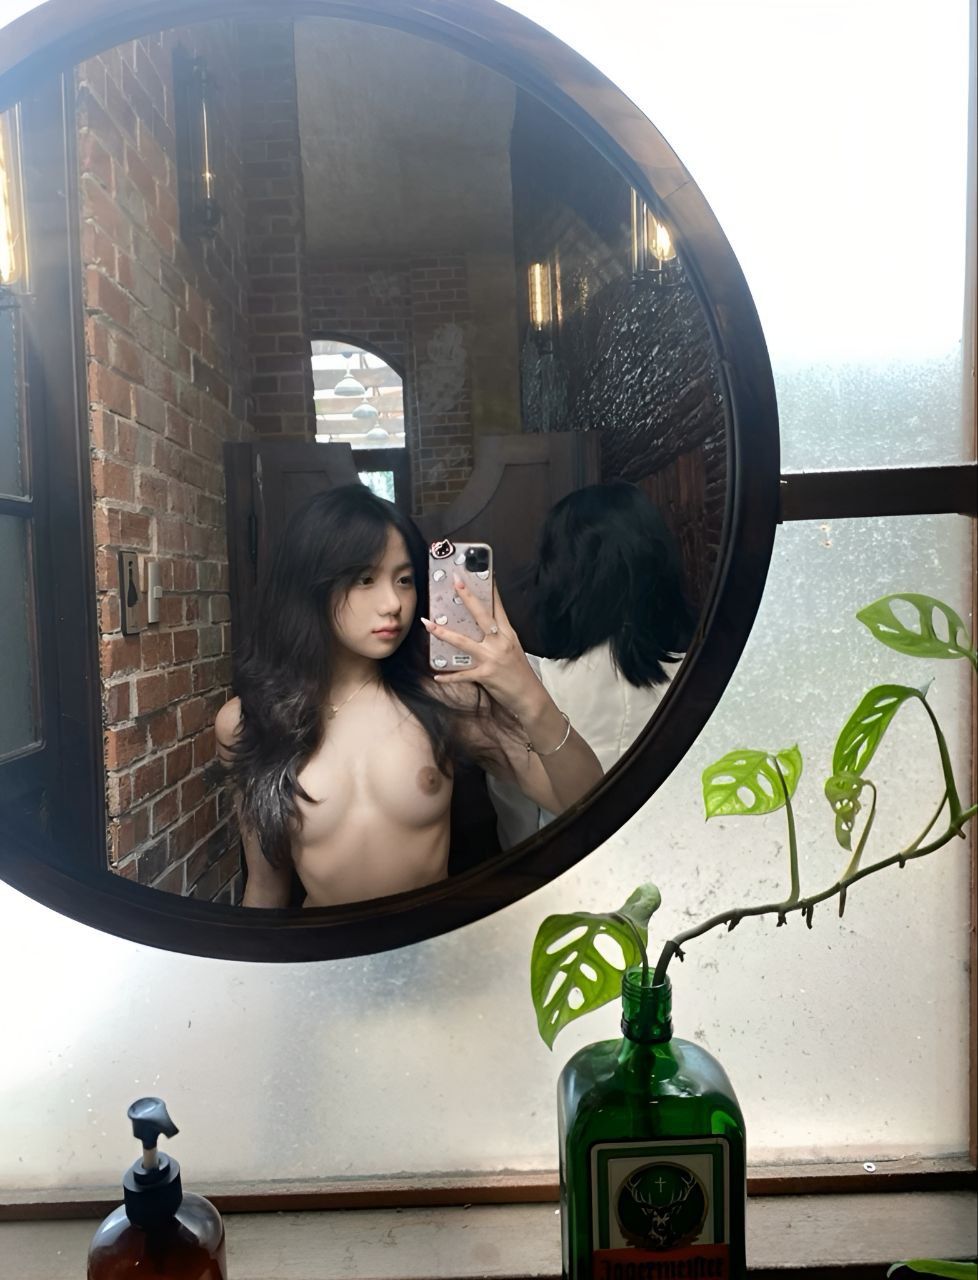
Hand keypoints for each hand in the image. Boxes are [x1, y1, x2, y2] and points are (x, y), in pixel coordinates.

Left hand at [421, 578, 544, 720]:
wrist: (530, 697)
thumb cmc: (519, 673)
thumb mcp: (513, 648)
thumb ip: (499, 636)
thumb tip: (482, 626)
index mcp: (508, 634)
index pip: (498, 607)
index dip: (491, 589)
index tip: (485, 571)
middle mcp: (500, 642)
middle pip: (481, 615)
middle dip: (467, 597)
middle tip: (455, 581)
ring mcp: (492, 658)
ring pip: (464, 642)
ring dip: (443, 632)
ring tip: (427, 624)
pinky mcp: (486, 675)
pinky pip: (462, 675)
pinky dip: (449, 676)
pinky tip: (437, 675)